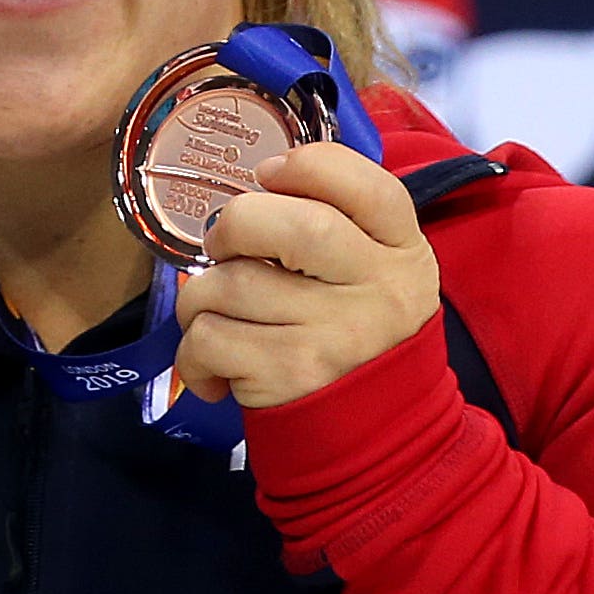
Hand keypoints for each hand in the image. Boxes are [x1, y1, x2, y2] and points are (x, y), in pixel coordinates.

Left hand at [171, 142, 440, 409]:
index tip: (268, 173)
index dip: (308, 166)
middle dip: (235, 225)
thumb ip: (338, 218)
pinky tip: (213, 362)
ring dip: (199, 296)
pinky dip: (192, 350)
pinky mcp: (291, 377)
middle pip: (296, 228)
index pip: (368, 186)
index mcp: (401, 249)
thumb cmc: (355, 326)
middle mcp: (378, 290)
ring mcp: (335, 337)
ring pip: (231, 285)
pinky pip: (209, 339)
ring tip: (213, 312)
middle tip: (222, 245)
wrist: (377, 427)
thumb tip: (260, 179)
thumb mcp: (375, 265)